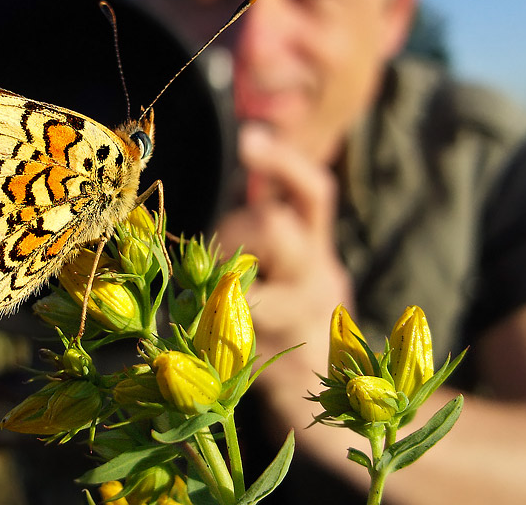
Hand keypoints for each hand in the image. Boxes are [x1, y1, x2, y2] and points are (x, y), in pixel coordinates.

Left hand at [214, 123, 352, 385]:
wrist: (324, 387)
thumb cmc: (290, 305)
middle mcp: (316, 280)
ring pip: (247, 285)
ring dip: (216, 283)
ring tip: (212, 296)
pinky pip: (227, 332)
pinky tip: (201, 324)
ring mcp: (296, 324)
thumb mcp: (293, 259)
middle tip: (219, 253)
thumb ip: (271, 218)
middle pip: (275, 230)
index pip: (314, 193)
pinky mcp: (272, 360)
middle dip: (233, 229)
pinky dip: (205, 322)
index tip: (249, 137)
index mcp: (317, 247)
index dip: (284, 162)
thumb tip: (240, 155)